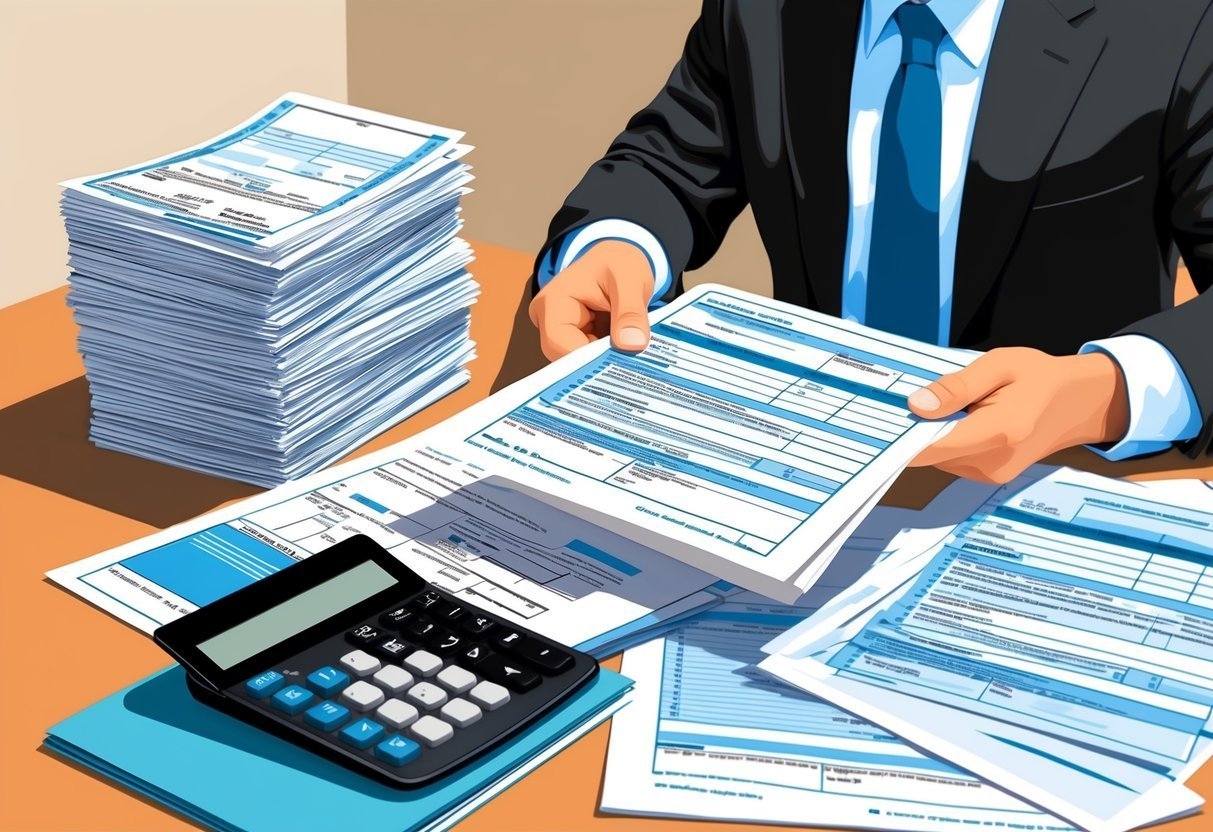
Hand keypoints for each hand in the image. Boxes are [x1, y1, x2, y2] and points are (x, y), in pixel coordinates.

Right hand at [528, 240, 654, 360]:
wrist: (618, 259)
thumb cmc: (620, 263)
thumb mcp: (632, 280)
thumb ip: (631, 312)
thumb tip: (632, 345)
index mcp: (553, 301)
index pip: (559, 343)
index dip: (587, 358)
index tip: (620, 360)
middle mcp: (547, 318)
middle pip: (564, 357)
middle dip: (597, 363)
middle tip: (630, 363)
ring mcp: (557, 329)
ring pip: (575, 362)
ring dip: (602, 362)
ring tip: (629, 357)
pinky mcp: (570, 338)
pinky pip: (583, 359)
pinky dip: (604, 359)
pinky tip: (623, 356)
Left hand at [907, 347, 1129, 482]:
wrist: (1078, 403)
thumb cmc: (1040, 377)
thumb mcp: (1000, 365)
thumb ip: (957, 387)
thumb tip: (916, 405)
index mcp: (1000, 430)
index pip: (932, 446)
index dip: (900, 438)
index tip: (879, 423)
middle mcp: (994, 461)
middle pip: (931, 453)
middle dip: (916, 430)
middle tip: (913, 399)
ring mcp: (992, 474)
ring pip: (939, 457)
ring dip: (933, 435)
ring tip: (946, 405)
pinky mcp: (989, 477)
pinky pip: (952, 460)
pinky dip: (947, 442)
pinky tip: (958, 420)